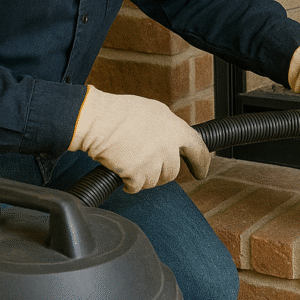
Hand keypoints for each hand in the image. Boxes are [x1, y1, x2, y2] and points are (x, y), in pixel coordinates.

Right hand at [68, 86, 210, 192]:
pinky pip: (138, 187)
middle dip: (161, 172)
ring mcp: (153, 161)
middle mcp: (167, 146)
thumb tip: (173, 141)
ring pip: (156, 181)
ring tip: (131, 161)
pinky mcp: (137, 174)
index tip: (201, 171)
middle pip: (173, 171)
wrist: (97, 121)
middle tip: (146, 164)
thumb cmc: (120, 113)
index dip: (202, 162)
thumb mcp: (153, 112)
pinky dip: (130, 184)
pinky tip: (122, 172)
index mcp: (174, 128)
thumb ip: (168, 128)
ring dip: (144, 177)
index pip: (198, 148)